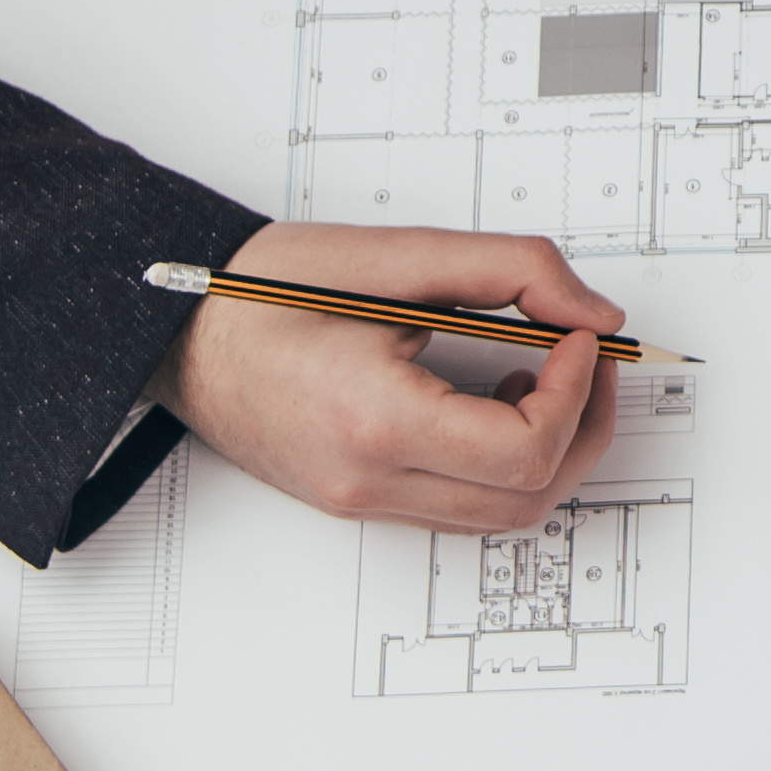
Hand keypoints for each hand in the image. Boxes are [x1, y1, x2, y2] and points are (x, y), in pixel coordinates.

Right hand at [166, 217, 631, 533]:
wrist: (176, 329)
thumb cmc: (262, 289)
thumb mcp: (396, 254)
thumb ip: (511, 271)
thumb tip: (594, 313)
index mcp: (376, 420)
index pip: (522, 450)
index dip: (576, 392)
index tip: (579, 335)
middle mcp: (368, 480)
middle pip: (526, 499)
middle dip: (582, 427)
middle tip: (588, 355)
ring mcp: (360, 500)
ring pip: (499, 516)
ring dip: (548, 451)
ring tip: (546, 374)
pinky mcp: (356, 499)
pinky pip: (459, 507)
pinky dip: (503, 464)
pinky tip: (497, 399)